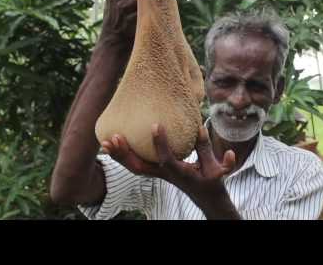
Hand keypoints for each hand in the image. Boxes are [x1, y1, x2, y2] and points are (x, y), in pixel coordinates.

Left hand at [101, 124, 235, 208]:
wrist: (206, 198)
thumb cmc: (212, 181)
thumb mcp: (215, 167)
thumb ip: (207, 149)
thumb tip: (201, 128)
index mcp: (179, 173)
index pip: (166, 159)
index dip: (160, 143)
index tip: (155, 125)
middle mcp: (165, 175)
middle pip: (139, 168)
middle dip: (125, 154)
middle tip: (114, 137)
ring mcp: (159, 175)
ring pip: (134, 168)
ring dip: (119, 156)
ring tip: (106, 141)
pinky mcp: (157, 172)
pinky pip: (136, 166)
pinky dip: (123, 157)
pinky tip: (114, 145)